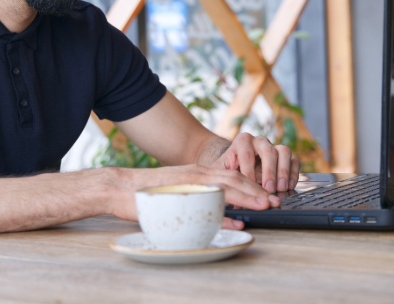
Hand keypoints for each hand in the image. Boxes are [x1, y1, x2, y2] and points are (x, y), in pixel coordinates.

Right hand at [104, 165, 281, 230]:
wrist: (118, 187)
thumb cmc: (145, 191)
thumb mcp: (176, 190)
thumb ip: (197, 196)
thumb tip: (220, 212)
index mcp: (196, 172)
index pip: (231, 174)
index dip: (251, 185)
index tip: (267, 196)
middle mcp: (195, 173)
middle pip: (234, 178)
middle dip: (257, 190)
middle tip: (275, 201)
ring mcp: (187, 182)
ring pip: (225, 186)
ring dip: (247, 196)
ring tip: (265, 206)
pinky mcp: (179, 193)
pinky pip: (206, 203)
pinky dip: (224, 213)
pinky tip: (236, 220)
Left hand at [210, 133, 300, 192]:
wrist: (236, 163)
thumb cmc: (227, 169)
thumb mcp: (220, 172)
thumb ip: (222, 180)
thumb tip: (229, 198)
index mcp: (242, 141)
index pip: (246, 153)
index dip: (249, 170)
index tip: (249, 186)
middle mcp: (259, 141)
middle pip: (268, 150)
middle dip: (269, 171)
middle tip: (269, 188)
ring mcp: (274, 147)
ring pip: (284, 151)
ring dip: (283, 171)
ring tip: (281, 188)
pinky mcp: (284, 156)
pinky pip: (294, 160)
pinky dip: (294, 173)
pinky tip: (289, 186)